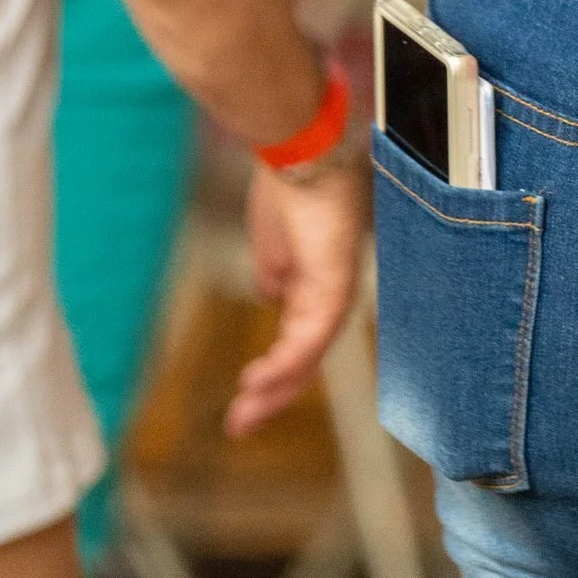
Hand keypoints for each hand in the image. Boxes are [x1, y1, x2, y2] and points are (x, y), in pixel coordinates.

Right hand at [228, 153, 366, 436]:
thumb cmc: (287, 187)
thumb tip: (271, 301)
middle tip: (239, 427)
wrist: (298, 151)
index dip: (275, 374)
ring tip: (243, 413)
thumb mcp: (273, 245)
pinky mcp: (337, 281)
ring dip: (277, 386)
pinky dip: (287, 361)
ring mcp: (338, 287)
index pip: (300, 341)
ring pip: (311, 353)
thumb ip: (276, 277)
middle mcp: (334, 291)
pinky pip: (312, 334)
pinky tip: (259, 379)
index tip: (243, 401)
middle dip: (274, 394)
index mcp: (318, 284)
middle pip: (307, 356)